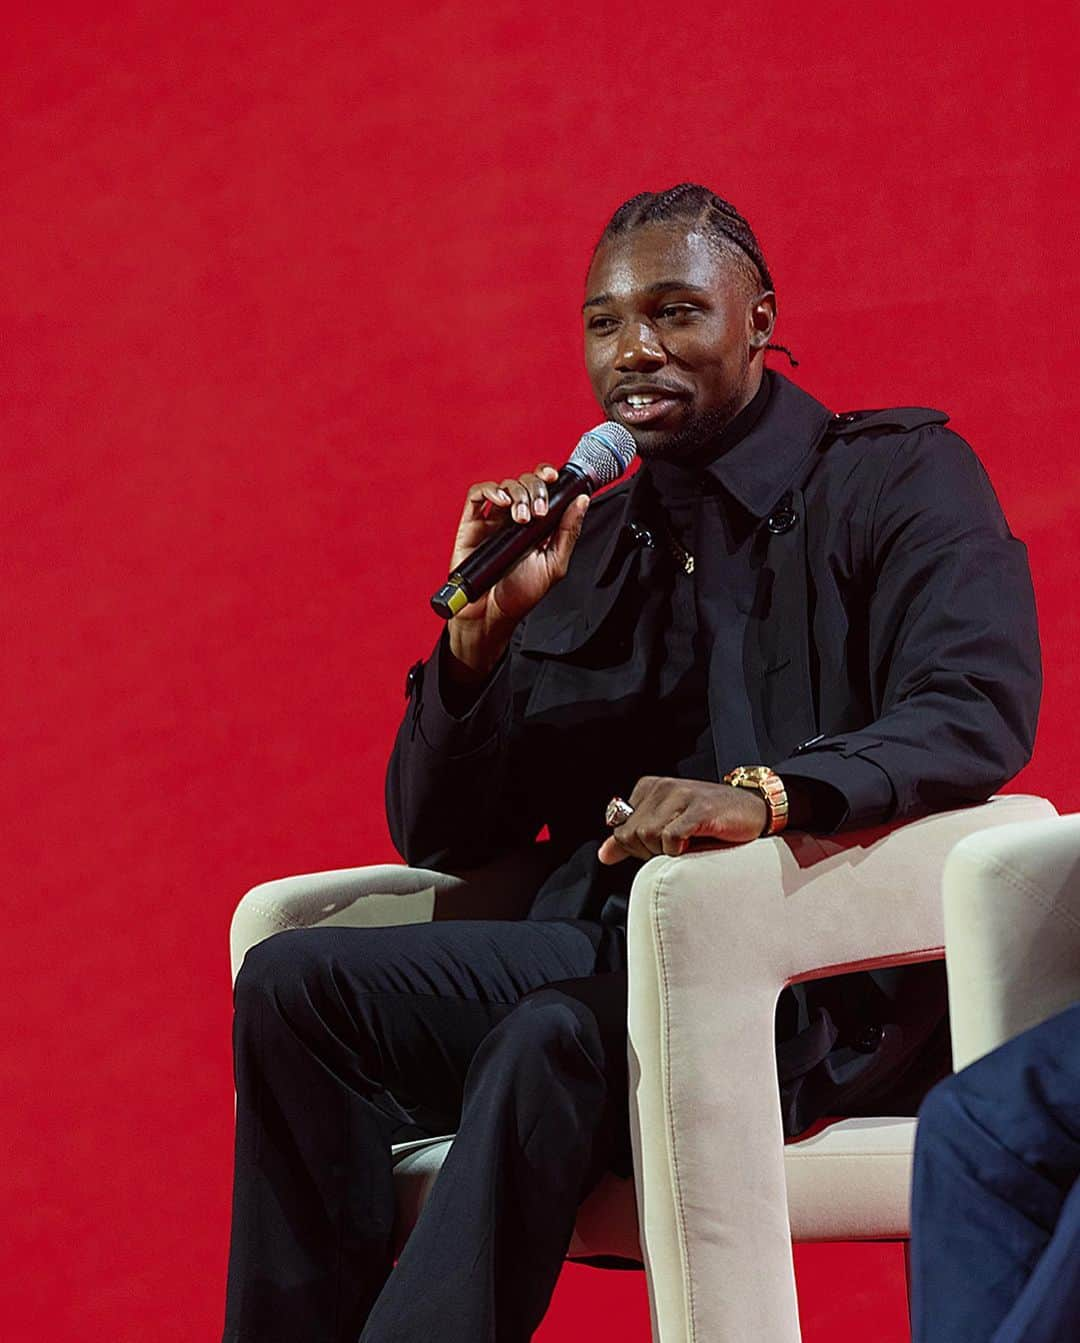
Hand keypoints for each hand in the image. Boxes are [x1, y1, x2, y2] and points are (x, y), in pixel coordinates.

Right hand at [447, 463, 588, 677]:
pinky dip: (491, 491)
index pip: (543, 488)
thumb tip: (581, 500)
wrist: (491, 614)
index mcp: (537, 525)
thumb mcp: (554, 564)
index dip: (547, 476)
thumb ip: (568, 531)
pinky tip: (502, 504)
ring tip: (520, 519)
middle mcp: (515, 518)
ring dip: (517, 494)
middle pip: (525, 482)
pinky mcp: (471, 524)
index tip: (554, 478)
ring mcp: (493, 519)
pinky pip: (477, 494)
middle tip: (538, 513)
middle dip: (535, 490)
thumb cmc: (520, 594)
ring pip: (505, 485)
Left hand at [597, 777, 767, 864]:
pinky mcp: (699, 809)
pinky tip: (695, 845)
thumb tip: (604, 855)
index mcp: (649, 787)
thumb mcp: (666, 826)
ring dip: (666, 851)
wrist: (754, 811)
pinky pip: (671, 839)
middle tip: (676, 848)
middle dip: (650, 851)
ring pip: (648, 836)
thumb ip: (632, 839)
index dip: (639, 847)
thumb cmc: (709, 821)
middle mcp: (663, 786)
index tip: (663, 844)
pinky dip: (679, 851)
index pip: (621, 828)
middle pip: (632, 834)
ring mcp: (681, 795)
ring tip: (687, 845)